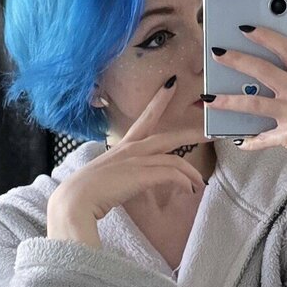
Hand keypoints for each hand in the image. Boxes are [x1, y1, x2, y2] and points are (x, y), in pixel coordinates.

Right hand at [46, 77, 203, 245]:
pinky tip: (189, 190)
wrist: (76, 200)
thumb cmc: (88, 192)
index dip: (158, 101)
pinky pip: (173, 174)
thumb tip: (129, 180)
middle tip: (210, 133)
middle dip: (191, 134)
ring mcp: (137, 160)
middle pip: (168, 136)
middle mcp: (132, 149)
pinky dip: (184, 182)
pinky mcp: (143, 174)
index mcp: (123, 146)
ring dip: (191, 173)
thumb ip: (122, 174)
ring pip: (175, 159)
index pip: (144, 118)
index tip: (170, 86)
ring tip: (200, 183)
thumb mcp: (108, 176)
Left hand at [206, 29, 286, 184]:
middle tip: (217, 54)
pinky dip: (248, 140)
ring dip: (228, 100)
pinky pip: (261, 137)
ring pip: (254, 103)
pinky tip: (239, 140)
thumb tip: (261, 76)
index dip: (266, 36)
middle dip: (237, 60)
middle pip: (265, 70)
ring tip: (209, 99)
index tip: (246, 29)